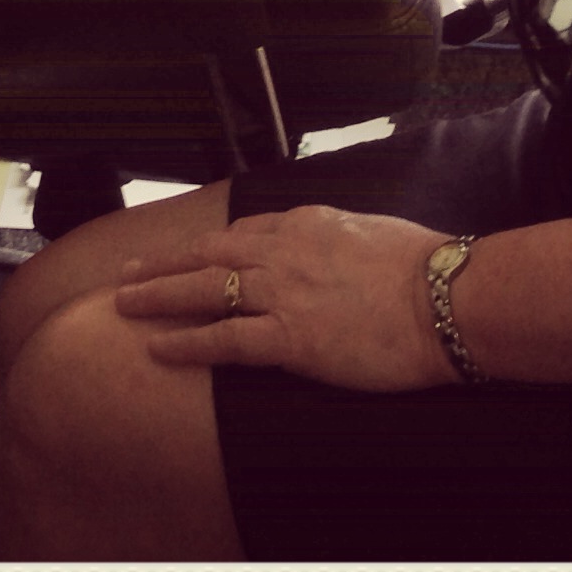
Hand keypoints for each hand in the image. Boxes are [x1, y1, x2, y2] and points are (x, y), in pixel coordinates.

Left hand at [111, 206, 453, 390]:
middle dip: (165, 264)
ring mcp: (284, 293)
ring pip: (205, 290)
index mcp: (307, 222)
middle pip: (209, 253)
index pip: (244, 230)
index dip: (208, 246)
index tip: (184, 253)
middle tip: (128, 272)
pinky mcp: (291, 338)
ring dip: (160, 297)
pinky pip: (226, 339)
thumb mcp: (373, 231)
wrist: (445, 298)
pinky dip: (188, 343)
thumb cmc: (425, 266)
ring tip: (125, 304)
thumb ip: (339, 237)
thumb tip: (333, 246)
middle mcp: (285, 251)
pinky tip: (160, 348)